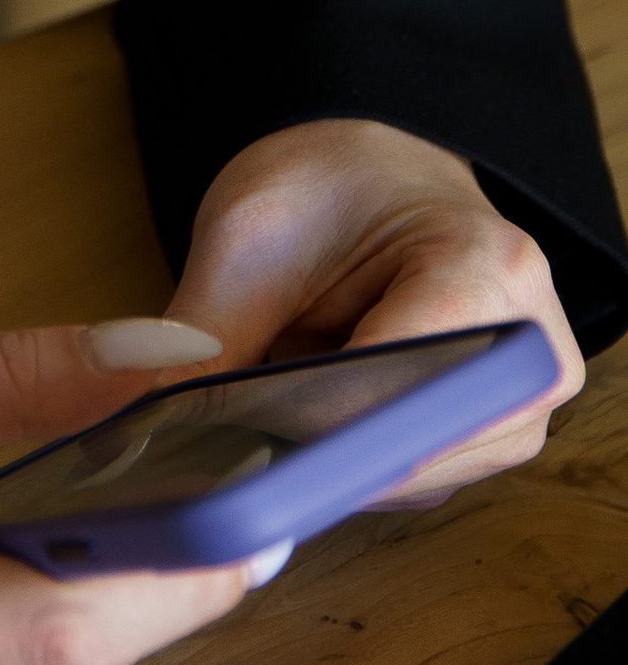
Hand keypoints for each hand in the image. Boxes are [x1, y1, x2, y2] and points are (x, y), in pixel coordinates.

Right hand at [0, 318, 271, 664]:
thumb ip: (17, 373)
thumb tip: (164, 357)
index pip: (60, 628)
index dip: (178, 581)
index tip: (255, 518)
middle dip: (165, 584)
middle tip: (238, 501)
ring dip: (108, 618)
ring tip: (161, 525)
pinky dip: (43, 650)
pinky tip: (62, 577)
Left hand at [165, 119, 581, 503]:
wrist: (370, 179)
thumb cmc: (326, 188)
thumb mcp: (246, 235)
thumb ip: (199, 335)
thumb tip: (131, 423)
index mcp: (489, 269)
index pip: (410, 384)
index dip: (315, 420)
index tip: (238, 429)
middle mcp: (533, 351)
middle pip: (416, 450)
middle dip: (313, 449)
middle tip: (232, 427)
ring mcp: (518, 407)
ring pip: (408, 482)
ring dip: (325, 462)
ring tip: (266, 409)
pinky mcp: (485, 443)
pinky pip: (406, 485)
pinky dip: (343, 467)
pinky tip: (300, 429)